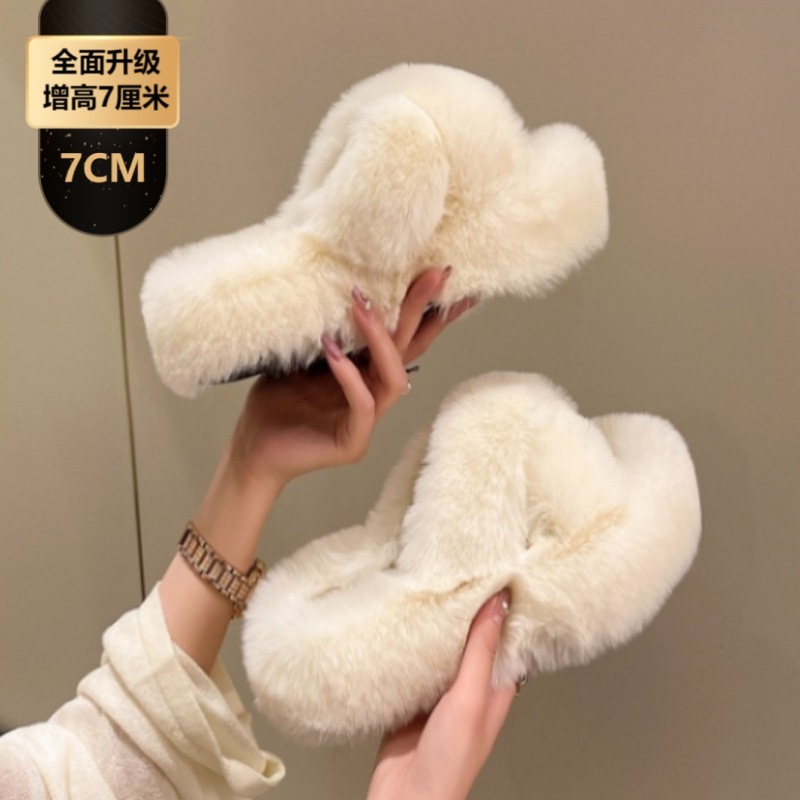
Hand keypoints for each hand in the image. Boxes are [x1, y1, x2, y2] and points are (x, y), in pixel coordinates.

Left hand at [229, 267, 474, 492]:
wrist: (253, 447)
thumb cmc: (276, 402)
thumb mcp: (303, 355)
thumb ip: (328, 332)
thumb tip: (341, 286)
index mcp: (366, 373)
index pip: (403, 339)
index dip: (426, 310)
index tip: (440, 274)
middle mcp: (374, 394)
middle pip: (409, 350)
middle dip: (419, 311)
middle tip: (432, 275)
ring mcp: (366, 421)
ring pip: (393, 377)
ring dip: (381, 339)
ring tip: (362, 306)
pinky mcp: (352, 442)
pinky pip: (363, 405)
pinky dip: (349, 376)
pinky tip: (331, 350)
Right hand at [367, 591, 516, 799]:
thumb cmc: (449, 763)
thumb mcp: (470, 699)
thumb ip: (481, 652)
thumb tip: (498, 604)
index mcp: (494, 691)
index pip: (506, 640)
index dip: (505, 610)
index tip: (501, 574)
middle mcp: (469, 691)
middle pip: (471, 642)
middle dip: (466, 611)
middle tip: (460, 571)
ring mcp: (439, 696)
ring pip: (441, 652)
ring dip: (437, 627)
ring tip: (432, 589)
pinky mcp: (411, 701)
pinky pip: (413, 666)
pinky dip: (409, 647)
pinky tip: (403, 627)